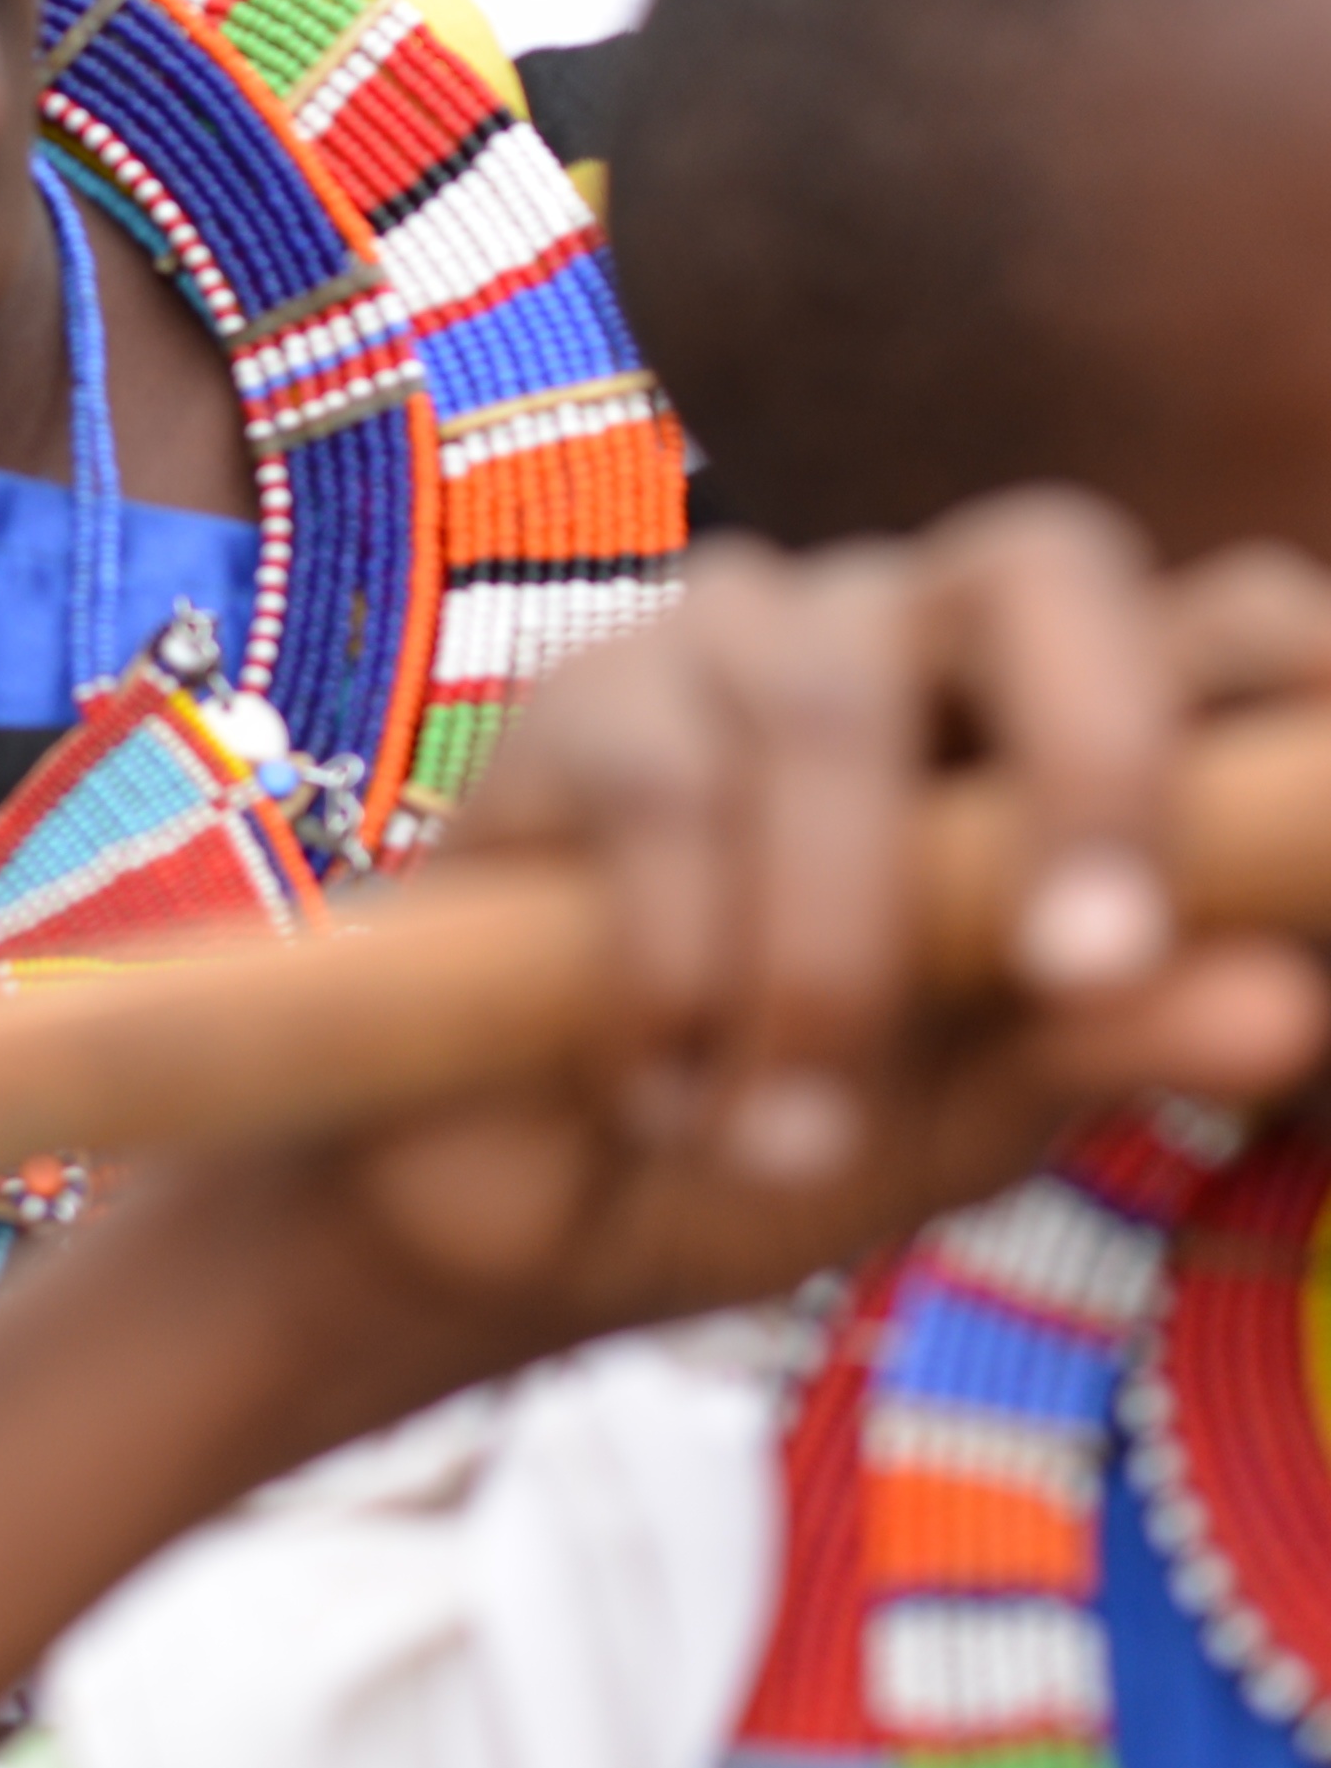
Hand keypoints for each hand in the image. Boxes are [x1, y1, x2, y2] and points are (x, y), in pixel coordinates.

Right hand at [288, 502, 1330, 1386]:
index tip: (1314, 859)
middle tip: (1084, 965)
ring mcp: (728, 649)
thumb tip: (1286, 1004)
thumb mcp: (971, 1120)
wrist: (516, 1207)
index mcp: (1051, 733)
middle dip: (1094, 755)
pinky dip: (675, 967)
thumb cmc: (777, 1132)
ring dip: (827, 963)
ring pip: (832, 712)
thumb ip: (1109, 1043)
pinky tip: (656, 1086)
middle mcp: (906, 642)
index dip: (1298, 681)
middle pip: (1047, 560)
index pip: (1225, 623)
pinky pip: (657, 791)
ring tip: (781, 1139)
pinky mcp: (567, 705)